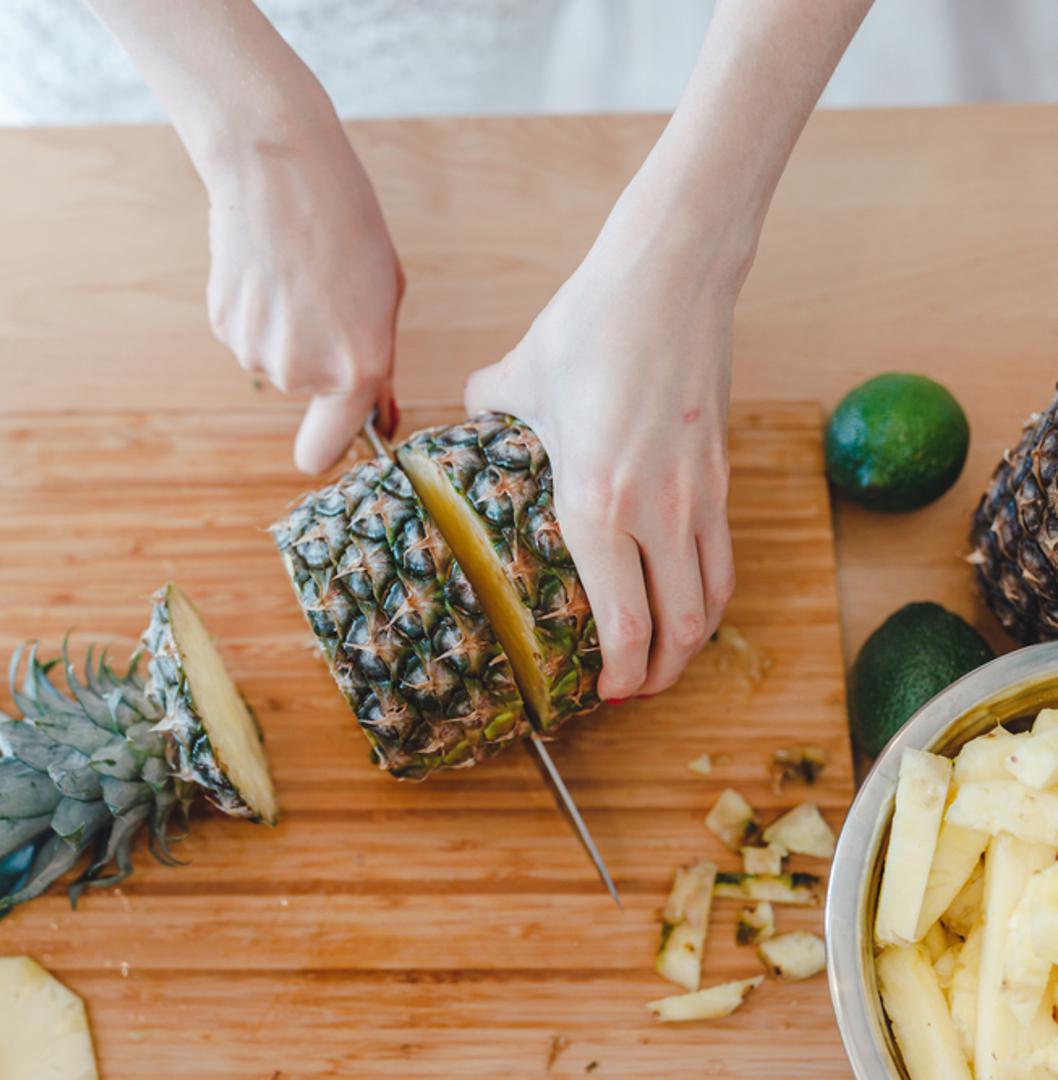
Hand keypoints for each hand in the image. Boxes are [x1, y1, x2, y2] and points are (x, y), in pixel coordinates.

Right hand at [200, 123, 403, 472]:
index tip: (337, 426)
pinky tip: (268, 267)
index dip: (331, 442)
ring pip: (276, 360)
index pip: (323, 453)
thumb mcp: (386, 294)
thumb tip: (376, 410)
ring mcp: (255, 351)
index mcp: (355, 369)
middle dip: (319, 356)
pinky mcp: (222, 326)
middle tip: (327, 294)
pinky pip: (248, 335)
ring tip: (298, 273)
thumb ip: (376, 362)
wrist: (277, 168)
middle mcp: (301, 372)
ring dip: (288, 328)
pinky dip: (259, 310)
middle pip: (308, 393)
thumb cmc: (345, 223)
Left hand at [465, 218, 739, 700]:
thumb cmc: (589, 327)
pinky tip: (689, 590)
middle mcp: (658, 513)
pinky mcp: (722, 470)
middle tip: (632, 691)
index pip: (624, 622)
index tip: (601, 694)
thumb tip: (463, 418)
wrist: (671, 277)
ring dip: (693, 641)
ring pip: (713, 598)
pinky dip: (710, 589)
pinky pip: (724, 552)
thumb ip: (484, 412)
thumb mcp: (515, 378)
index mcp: (597, 504)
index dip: (618, 672)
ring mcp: (700, 494)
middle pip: (679, 628)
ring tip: (666, 657)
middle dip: (657, 675)